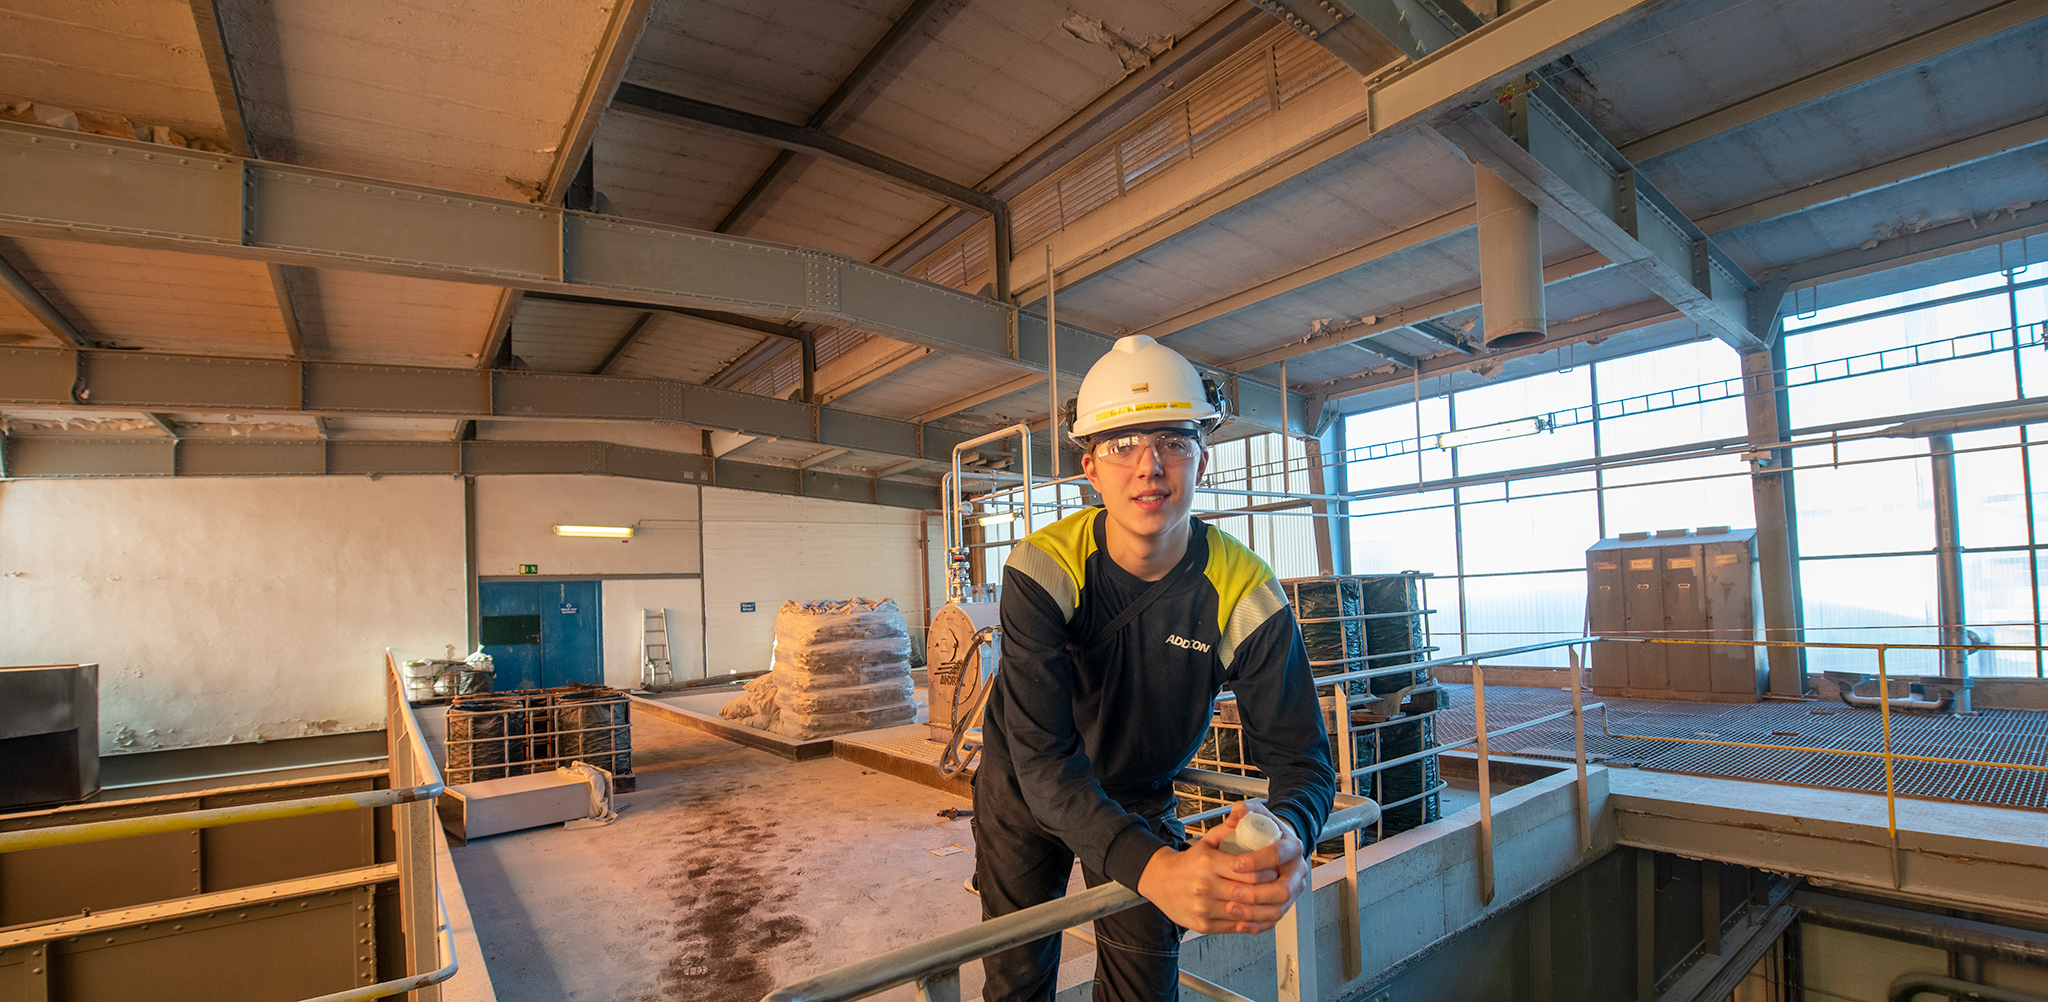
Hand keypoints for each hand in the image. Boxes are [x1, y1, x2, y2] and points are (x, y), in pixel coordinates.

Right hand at [1135, 802, 1308, 934]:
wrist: (1159, 881)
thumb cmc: (1187, 863)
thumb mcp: (1205, 841)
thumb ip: (1227, 830)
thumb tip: (1245, 818)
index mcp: (1208, 863)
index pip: (1247, 872)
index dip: (1266, 873)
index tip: (1274, 871)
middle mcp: (1205, 887)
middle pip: (1248, 894)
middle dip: (1269, 892)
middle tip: (1279, 887)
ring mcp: (1204, 908)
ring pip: (1244, 914)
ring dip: (1264, 910)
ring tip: (1273, 903)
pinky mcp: (1203, 925)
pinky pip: (1234, 927)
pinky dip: (1251, 924)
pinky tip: (1260, 917)